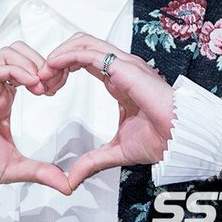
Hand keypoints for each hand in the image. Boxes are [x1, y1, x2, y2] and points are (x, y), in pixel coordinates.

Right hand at [0, 41, 70, 194]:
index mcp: (3, 97)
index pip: (26, 66)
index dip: (46, 71)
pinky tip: (31, 85)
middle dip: (41, 60)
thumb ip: (41, 171)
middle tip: (53, 81)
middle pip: (19, 51)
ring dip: (30, 62)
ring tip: (42, 83)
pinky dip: (17, 71)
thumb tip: (67, 185)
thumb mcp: (16, 167)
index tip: (57, 88)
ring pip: (8, 53)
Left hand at [41, 33, 174, 190]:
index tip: (47, 86)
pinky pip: (89, 52)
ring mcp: (123, 63)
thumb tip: (71, 179)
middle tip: (40, 78)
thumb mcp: (116, 151)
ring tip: (43, 73)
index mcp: (118, 79)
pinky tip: (53, 67)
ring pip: (83, 42)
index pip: (84, 59)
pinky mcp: (123, 67)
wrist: (180, 139)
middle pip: (80, 45)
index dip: (62, 67)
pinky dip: (67, 56)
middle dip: (57, 57)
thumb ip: (92, 161)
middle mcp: (120, 66)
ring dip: (59, 54)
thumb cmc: (160, 140)